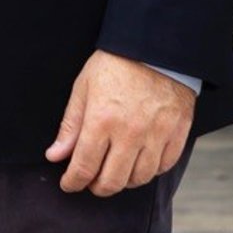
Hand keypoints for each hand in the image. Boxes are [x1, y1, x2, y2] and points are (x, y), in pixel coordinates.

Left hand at [44, 51, 194, 195]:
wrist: (155, 45)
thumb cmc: (116, 63)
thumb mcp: (84, 87)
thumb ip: (70, 125)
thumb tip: (55, 156)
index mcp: (102, 120)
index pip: (84, 168)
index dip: (73, 182)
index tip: (69, 183)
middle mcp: (130, 132)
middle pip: (112, 181)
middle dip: (97, 187)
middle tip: (92, 181)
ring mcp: (156, 134)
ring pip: (139, 179)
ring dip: (124, 181)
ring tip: (116, 169)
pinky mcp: (177, 132)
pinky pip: (163, 167)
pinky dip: (150, 170)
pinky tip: (140, 160)